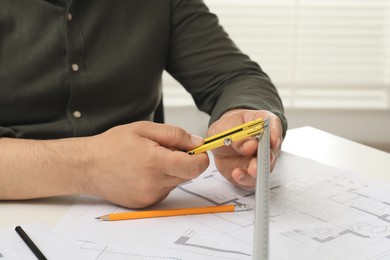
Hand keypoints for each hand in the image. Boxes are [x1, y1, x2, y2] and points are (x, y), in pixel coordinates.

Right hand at [82, 122, 208, 207]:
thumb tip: (197, 143)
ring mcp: (150, 196)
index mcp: (155, 163)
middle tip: (164, 150)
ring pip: (176, 182)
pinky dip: (161, 180)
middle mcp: (154, 184)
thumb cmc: (112, 145)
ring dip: (171, 171)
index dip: (201, 157)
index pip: (196, 167)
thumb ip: (175, 135)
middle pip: (187, 174)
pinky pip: (164, 190)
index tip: (196, 150)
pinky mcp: (145, 204)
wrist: (87, 166)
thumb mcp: (144, 129)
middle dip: (183, 161)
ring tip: (149, 161)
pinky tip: (143, 172)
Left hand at [208, 109, 282, 188]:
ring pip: (264, 168)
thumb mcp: (225, 127)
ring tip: (247, 171)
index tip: (272, 141)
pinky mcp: (249, 173)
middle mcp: (265, 144)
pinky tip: (237, 175)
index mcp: (262, 124)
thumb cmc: (227, 128)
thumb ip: (237, 135)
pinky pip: (251, 180)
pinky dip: (245, 179)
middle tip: (259, 160)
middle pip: (272, 150)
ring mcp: (259, 160)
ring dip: (257, 171)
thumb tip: (250, 145)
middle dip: (267, 158)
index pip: (273, 125)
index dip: (274, 133)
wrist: (220, 140)